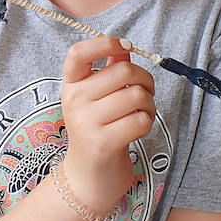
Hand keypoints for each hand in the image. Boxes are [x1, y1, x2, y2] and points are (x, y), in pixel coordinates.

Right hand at [59, 36, 154, 215]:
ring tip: (142, 113)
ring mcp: (87, 123)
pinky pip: (140, 120)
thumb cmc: (96, 131)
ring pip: (137, 96)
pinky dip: (148, 122)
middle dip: (145, 80)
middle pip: (123, 71)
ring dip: (149, 104)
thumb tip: (123, 46)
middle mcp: (74, 101)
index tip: (123, 45)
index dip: (103, 42)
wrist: (87, 177)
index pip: (78, 53)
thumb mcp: (95, 99)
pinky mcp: (104, 143)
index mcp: (71, 86)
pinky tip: (139, 128)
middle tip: (146, 93)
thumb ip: (108, 71)